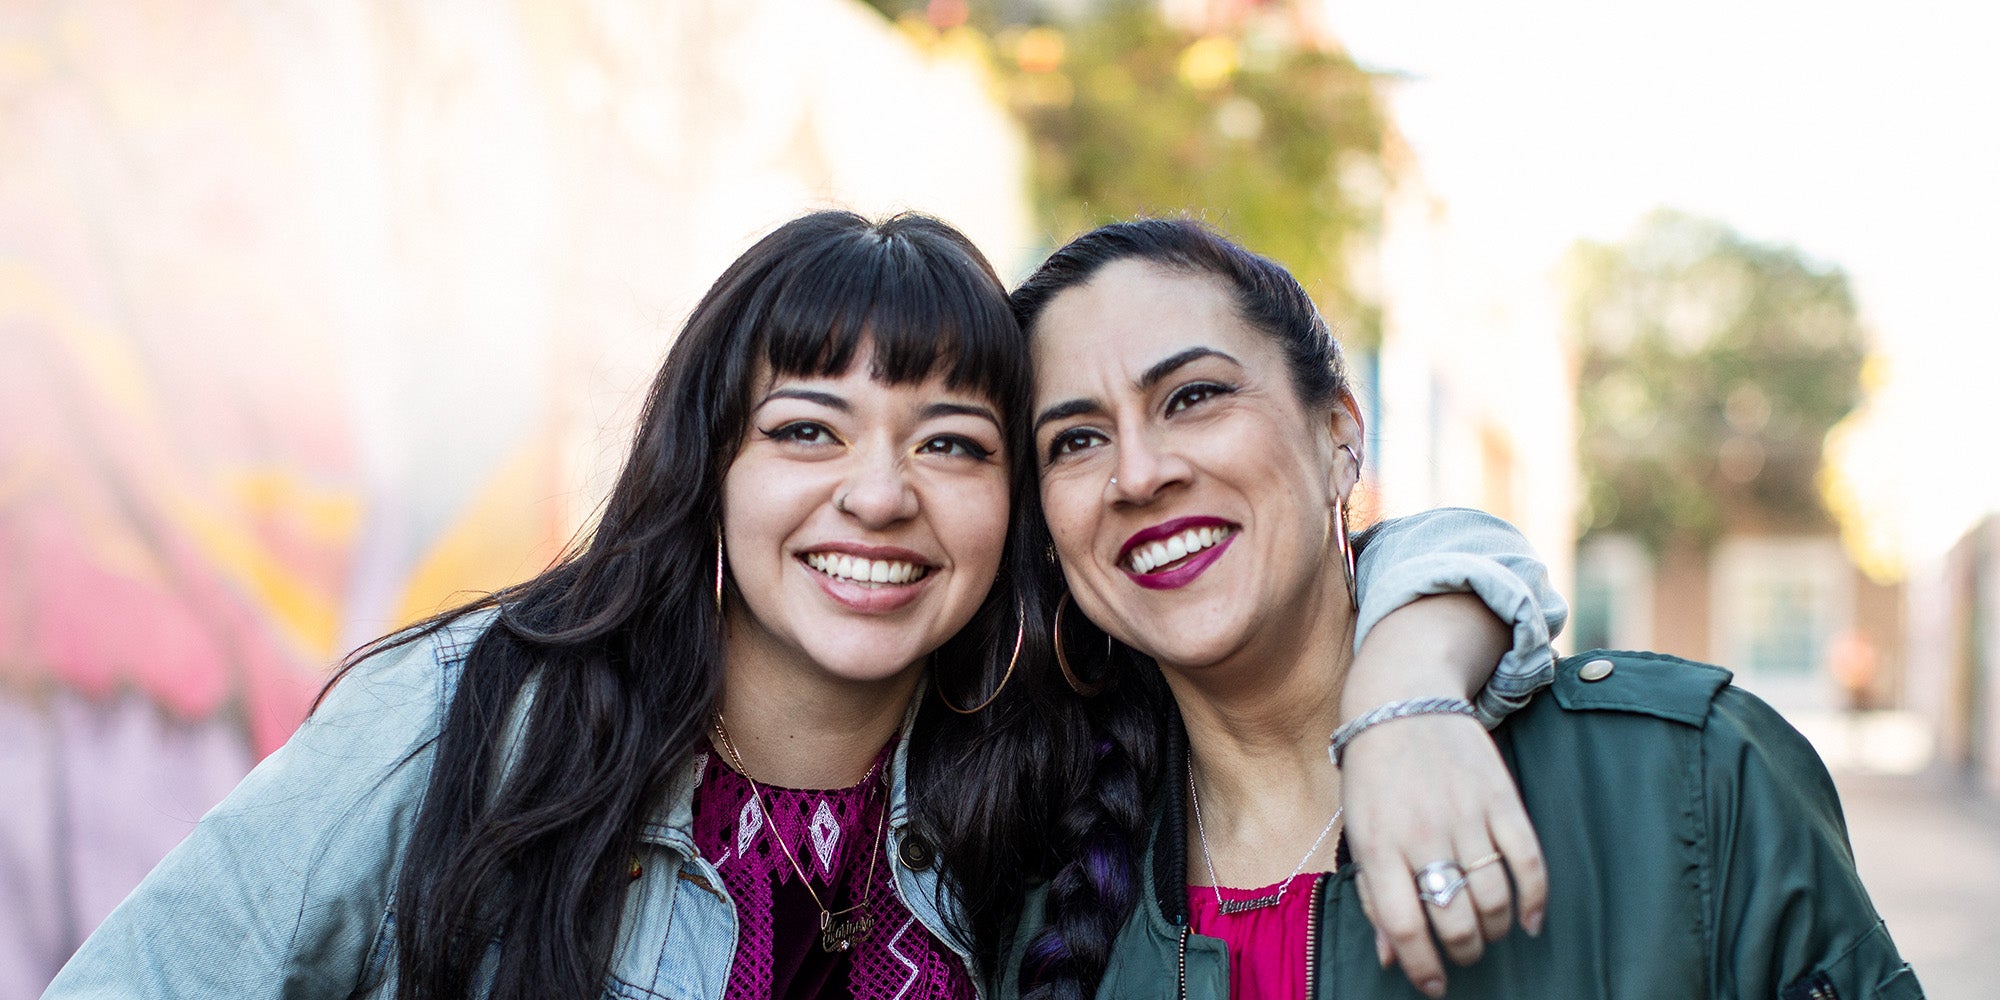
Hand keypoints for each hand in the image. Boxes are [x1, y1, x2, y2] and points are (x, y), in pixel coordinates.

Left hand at [1341, 712, 1545, 997]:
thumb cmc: (1374, 774)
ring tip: (1488, 932)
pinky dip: (1535, 900)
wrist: (1402, 698)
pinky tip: (1528, 919)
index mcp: (1379, 846)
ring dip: (1495, 930)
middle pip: (1455, 920)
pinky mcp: (1501, 799)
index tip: (1434, 984)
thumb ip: (1374, 895)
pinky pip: (1529, 862)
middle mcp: (1423, 834)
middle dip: (1462, 952)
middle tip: (1462, 953)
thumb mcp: (1360, 831)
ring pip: (1494, 899)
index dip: (1422, 967)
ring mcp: (1465, 816)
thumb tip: (1391, 957)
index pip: (1404, 927)